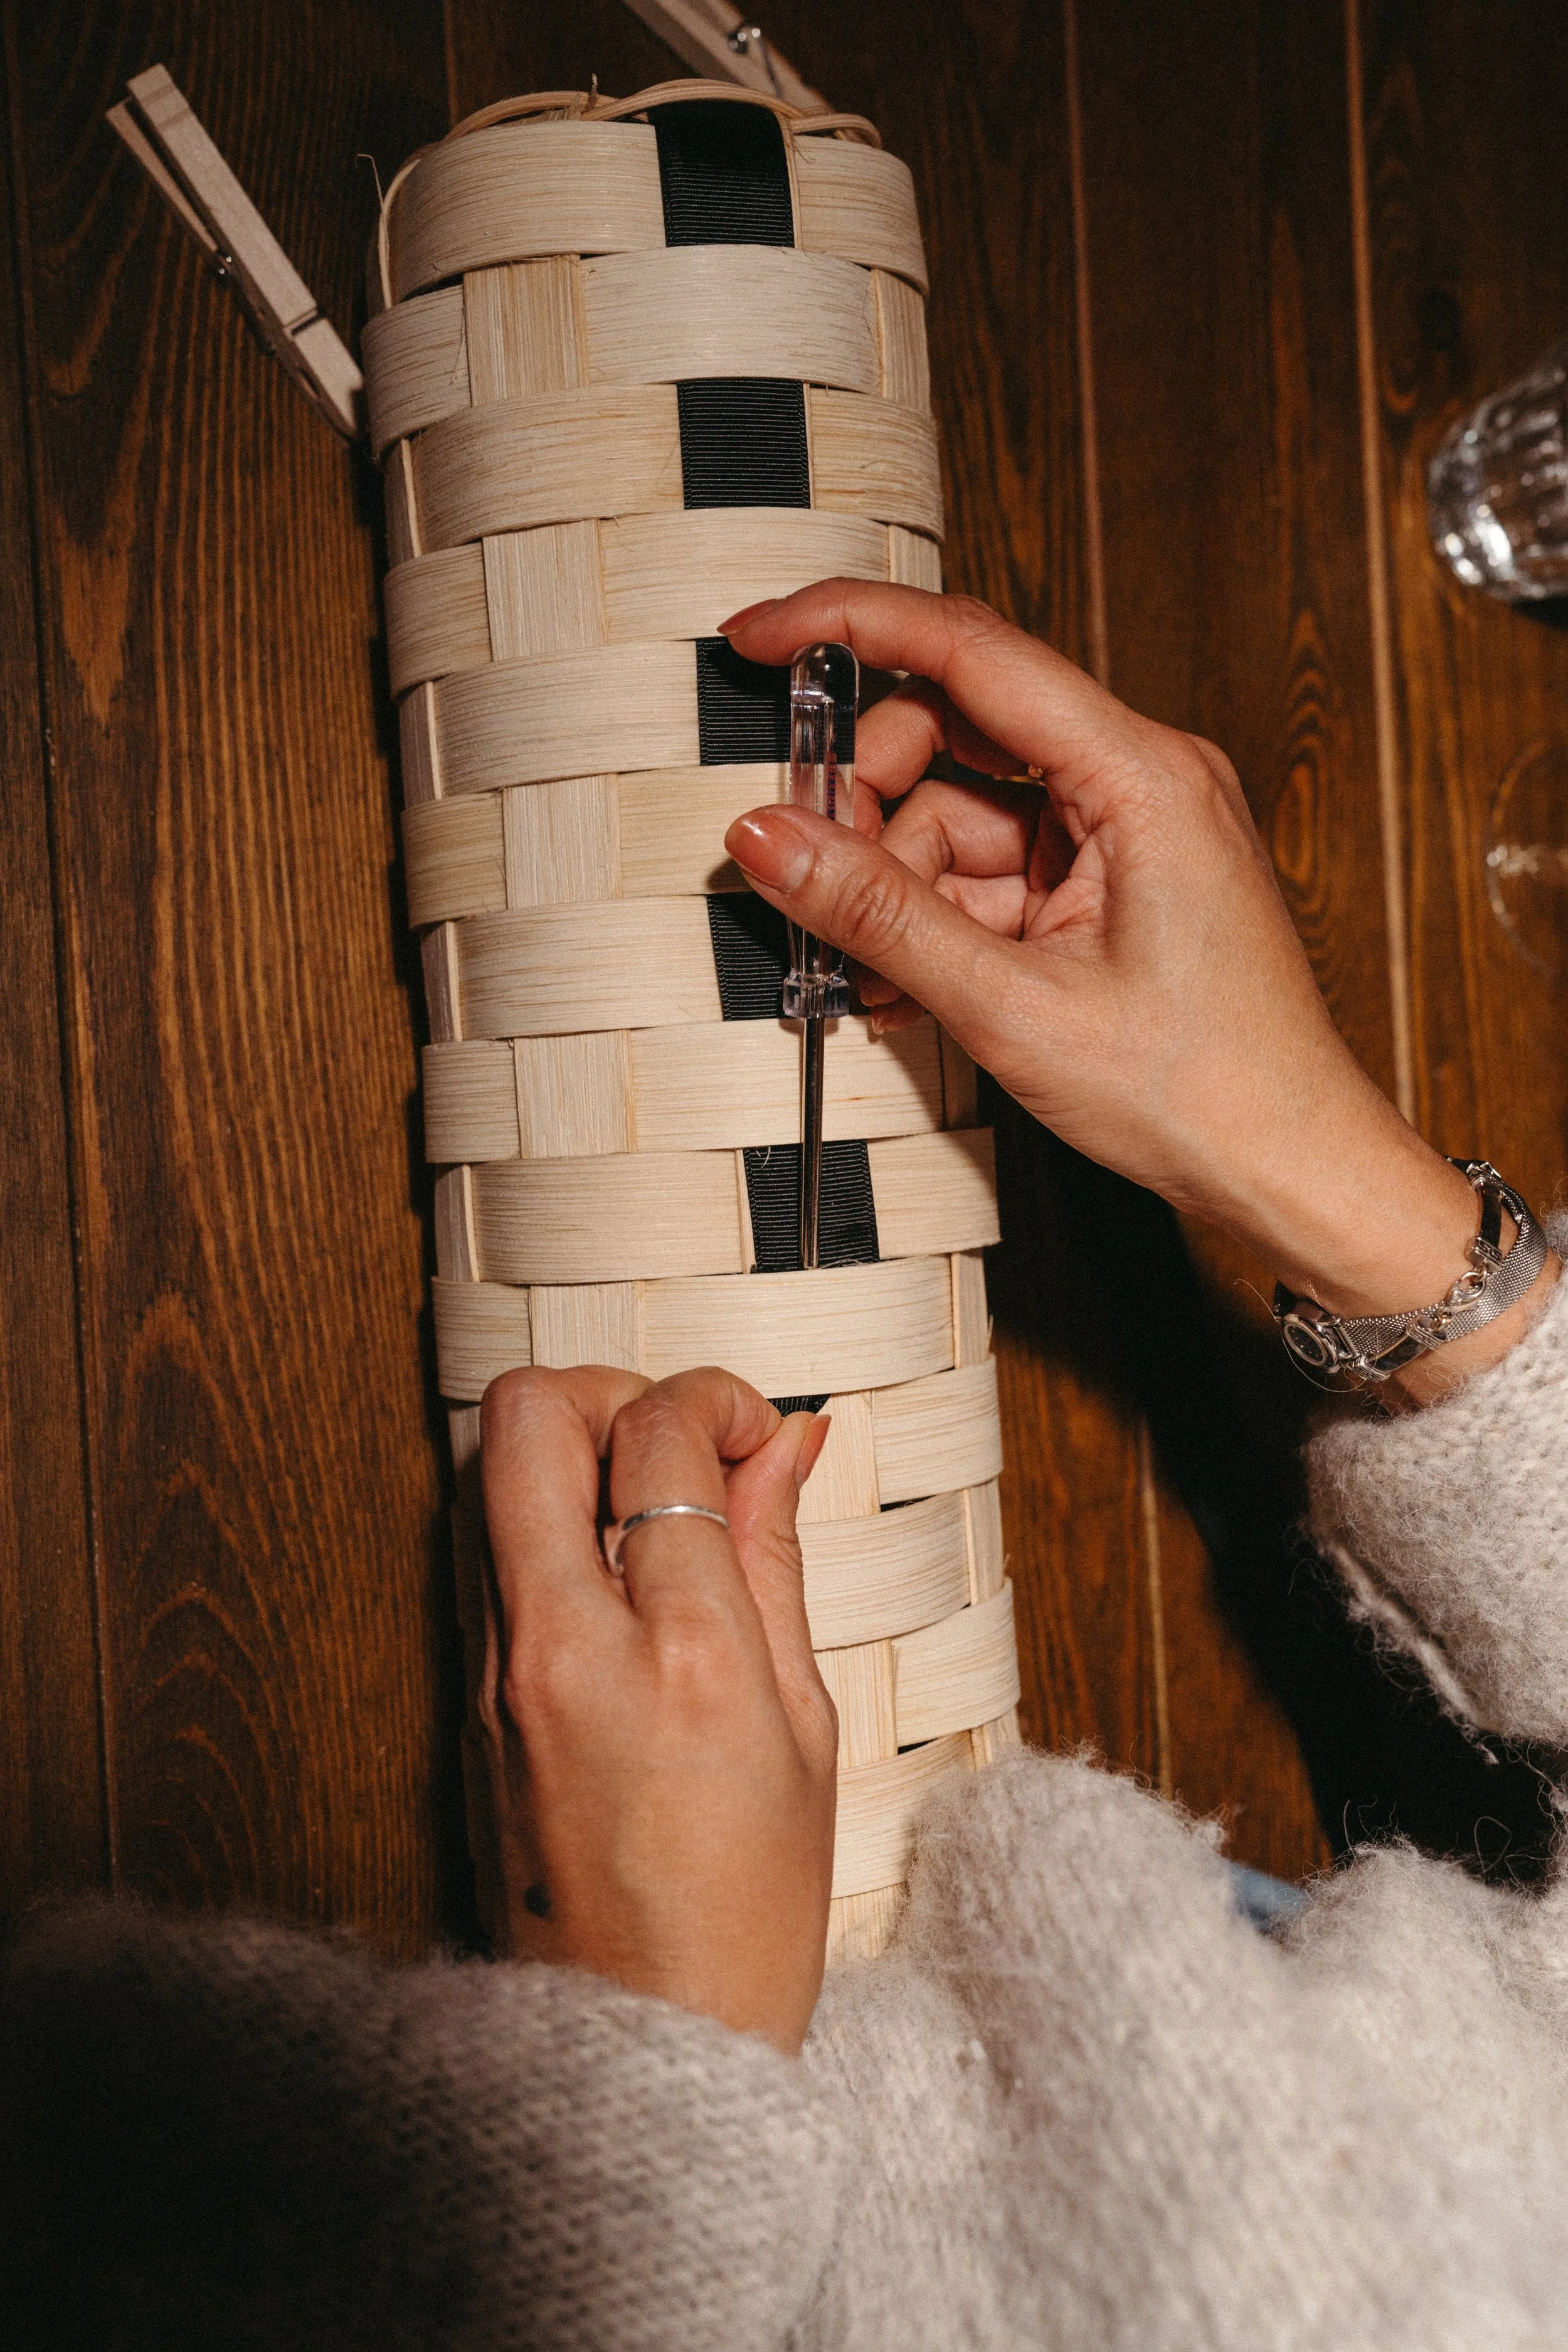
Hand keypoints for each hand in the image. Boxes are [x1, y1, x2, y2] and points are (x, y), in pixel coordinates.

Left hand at [476, 1364, 836, 2052]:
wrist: (640, 2049)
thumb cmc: (747, 1912)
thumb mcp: (806, 1729)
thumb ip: (780, 1561)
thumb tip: (790, 1442)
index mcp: (687, 1658)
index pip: (662, 1436)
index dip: (717, 1400)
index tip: (756, 1435)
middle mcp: (567, 1648)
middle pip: (531, 1415)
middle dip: (611, 1387)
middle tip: (676, 1439)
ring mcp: (497, 1675)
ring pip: (488, 1472)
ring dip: (569, 1449)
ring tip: (649, 1506)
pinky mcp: (464, 1702)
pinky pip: (484, 1554)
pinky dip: (543, 1520)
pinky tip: (613, 1569)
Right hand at [721, 583, 1555, 1402]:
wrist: (1291, 1171)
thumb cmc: (1204, 1091)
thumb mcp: (1013, 1007)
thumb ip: (879, 914)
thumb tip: (767, 837)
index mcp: (1141, 773)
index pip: (969, 648)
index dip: (849, 625)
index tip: (758, 634)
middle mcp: (1139, 779)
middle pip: (954, 733)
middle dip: (871, 807)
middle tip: (816, 881)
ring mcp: (1125, 832)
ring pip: (961, 815)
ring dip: (901, 890)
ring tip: (879, 979)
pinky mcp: (1111, 883)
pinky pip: (993, 871)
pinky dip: (941, 922)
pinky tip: (912, 987)